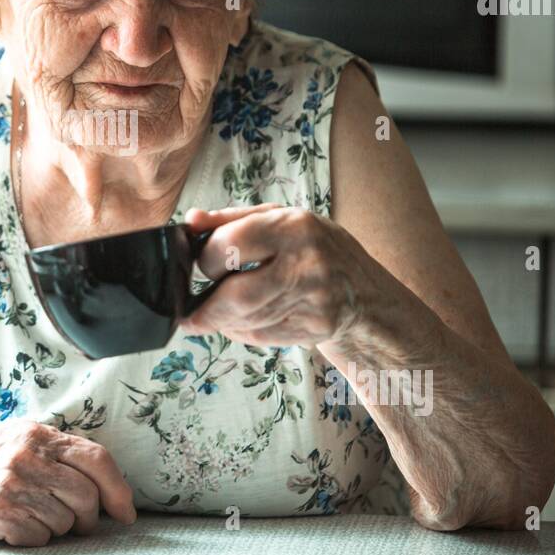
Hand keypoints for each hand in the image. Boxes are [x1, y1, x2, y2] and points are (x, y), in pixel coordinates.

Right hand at [0, 419, 136, 545]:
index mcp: (36, 434)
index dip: (118, 489)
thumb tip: (106, 483)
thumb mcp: (15, 442)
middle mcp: (25, 455)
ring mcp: (12, 483)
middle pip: (87, 494)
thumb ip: (55, 453)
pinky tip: (13, 525)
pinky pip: (41, 537)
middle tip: (78, 523)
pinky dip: (33, 538)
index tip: (125, 512)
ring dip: (57, 528)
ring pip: (66, 520)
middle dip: (89, 517)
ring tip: (31, 516)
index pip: (96, 458)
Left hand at [182, 203, 395, 350]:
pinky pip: (262, 336)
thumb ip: (232, 219)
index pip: (231, 244)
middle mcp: (308, 263)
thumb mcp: (280, 219)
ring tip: (211, 316)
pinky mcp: (316, 328)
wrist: (364, 290)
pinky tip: (238, 322)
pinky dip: (241, 331)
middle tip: (189, 314)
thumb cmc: (314, 247)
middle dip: (206, 309)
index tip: (199, 264)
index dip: (206, 258)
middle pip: (237, 295)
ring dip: (220, 322)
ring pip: (247, 320)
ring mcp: (315, 300)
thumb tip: (191, 220)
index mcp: (294, 227)